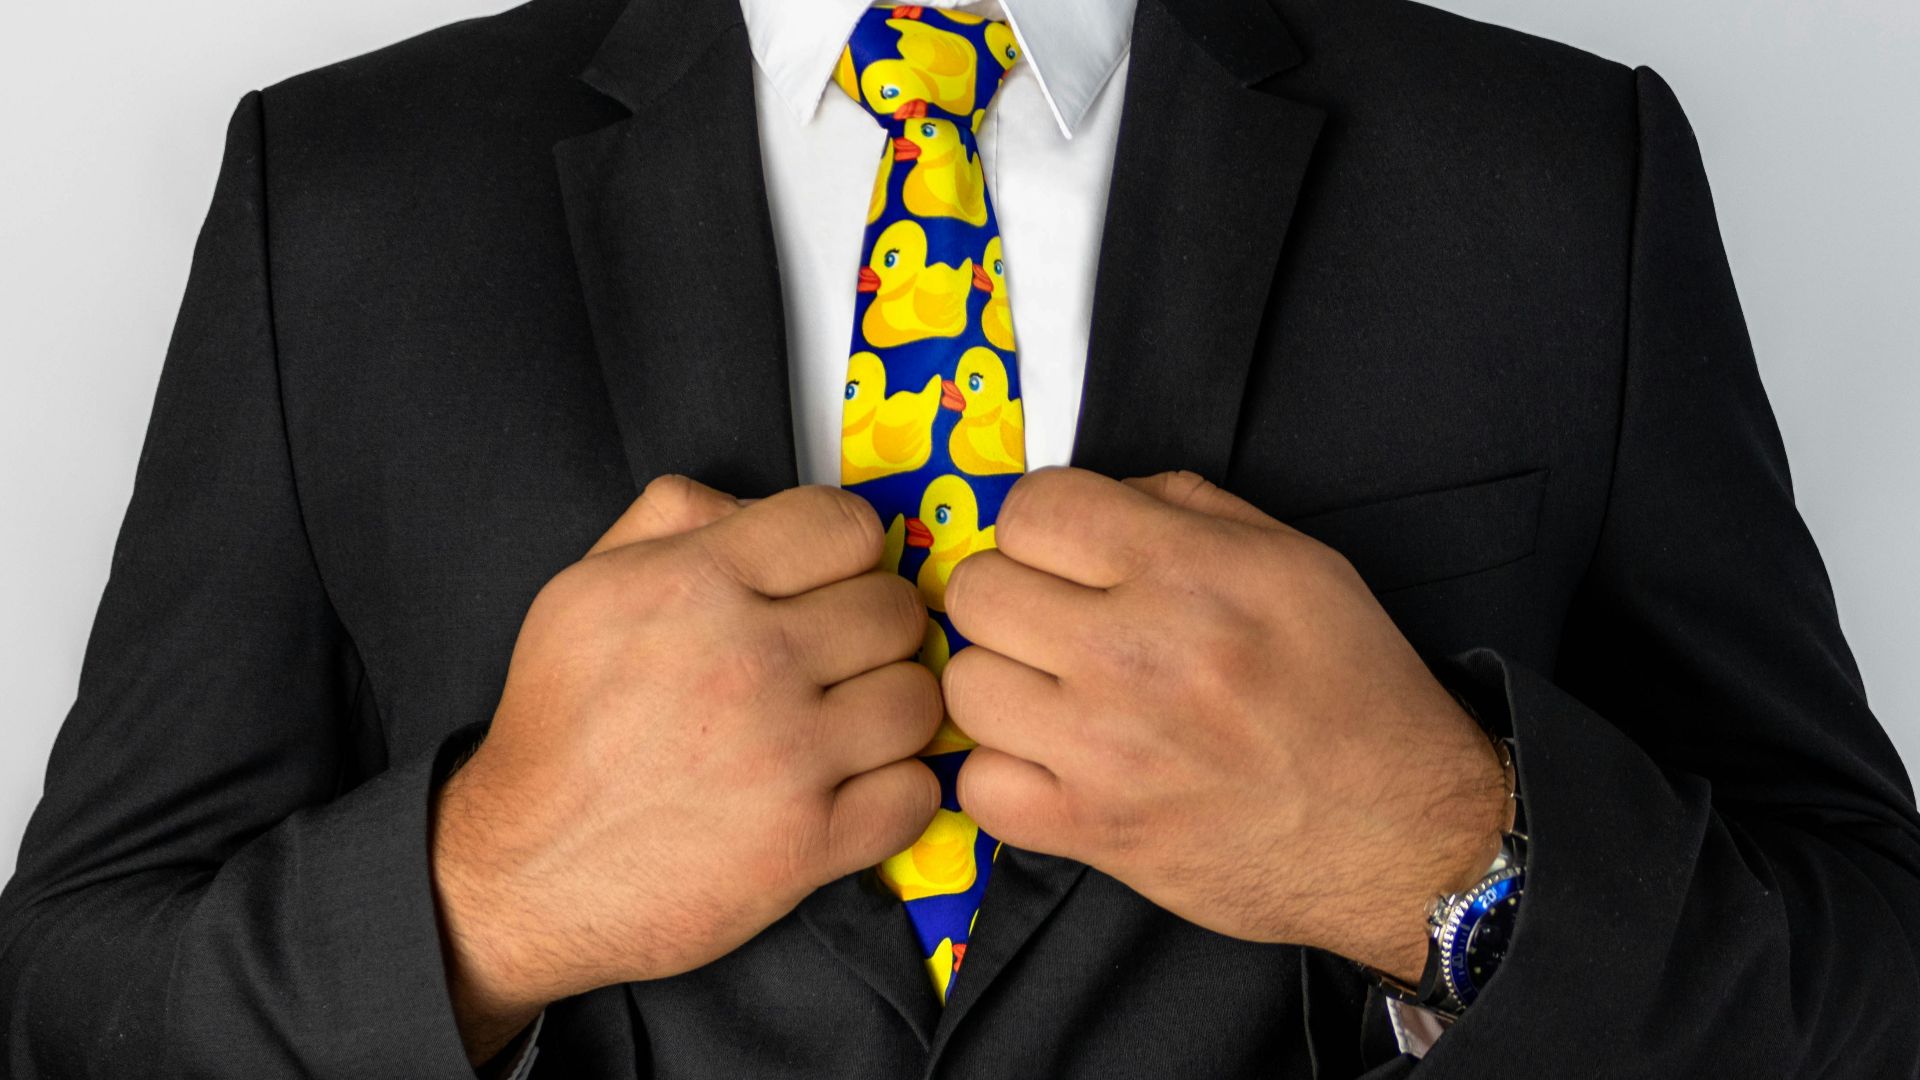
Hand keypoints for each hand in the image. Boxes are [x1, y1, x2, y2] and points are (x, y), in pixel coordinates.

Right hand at [430, 477, 943, 1061]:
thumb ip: (675, 519)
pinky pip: (917, 793)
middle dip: (875, 632)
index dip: (847, 553)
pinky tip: (850, 788)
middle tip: (837, 663)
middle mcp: (748, 661)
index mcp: (697, 583)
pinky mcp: (806, 843)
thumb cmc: (561, 728)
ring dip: (892, 712)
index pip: (846, 526)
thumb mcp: (585, 587)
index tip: (830, 585)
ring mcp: (785, 756)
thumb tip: (762, 509)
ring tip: (844, 727)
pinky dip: (895, 792)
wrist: (523, 869)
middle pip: (897, 611)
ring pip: (920, 699)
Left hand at [941, 467, 1511, 982]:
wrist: (1402, 832)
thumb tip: (1097, 500)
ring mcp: (1103, 748)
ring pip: (964, 684)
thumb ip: (1188, 507)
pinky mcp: (1091, 830)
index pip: (1033, 507)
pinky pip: (977, 784)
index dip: (1043, 525)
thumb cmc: (1351, 690)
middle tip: (1054, 625)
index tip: (1066, 554)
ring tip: (1054, 696)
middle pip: (978, 589)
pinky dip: (1004, 776)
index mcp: (1188, 571)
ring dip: (1002, 684)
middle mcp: (1135, 652)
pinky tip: (1052, 765)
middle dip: (1011, 596)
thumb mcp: (1298, 561)